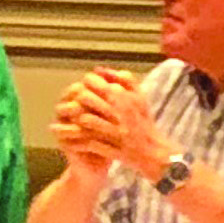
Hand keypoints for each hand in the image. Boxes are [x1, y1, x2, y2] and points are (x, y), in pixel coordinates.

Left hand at [52, 68, 166, 176]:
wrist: (152, 152)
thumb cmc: (142, 122)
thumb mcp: (138, 97)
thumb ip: (122, 79)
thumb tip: (99, 70)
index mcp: (124, 96)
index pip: (92, 81)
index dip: (84, 84)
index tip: (85, 89)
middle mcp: (119, 112)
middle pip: (85, 97)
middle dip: (76, 100)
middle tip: (75, 105)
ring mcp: (114, 131)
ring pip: (85, 119)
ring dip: (74, 120)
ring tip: (70, 120)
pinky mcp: (110, 148)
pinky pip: (87, 141)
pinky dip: (77, 139)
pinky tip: (72, 138)